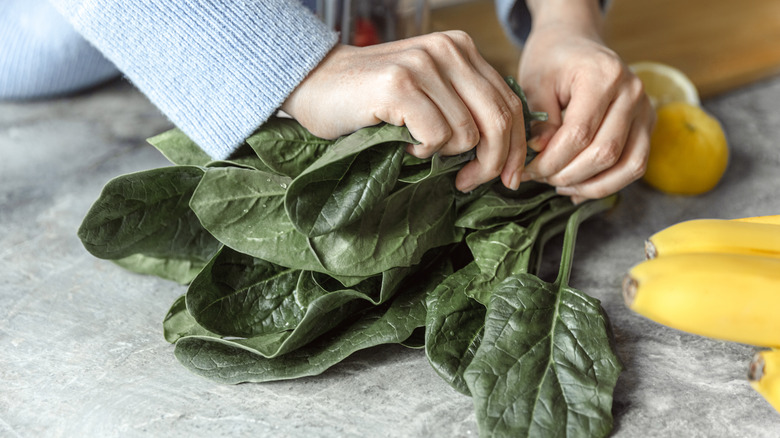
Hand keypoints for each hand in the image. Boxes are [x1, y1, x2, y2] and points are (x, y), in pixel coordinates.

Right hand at [281, 32, 526, 191]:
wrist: (315, 84)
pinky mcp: (401, 85)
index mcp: (462, 50)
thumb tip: (506, 154)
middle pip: (498, 121)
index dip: (517, 148)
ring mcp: (424, 65)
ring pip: (468, 134)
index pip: (510, 104)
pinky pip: (436, 137)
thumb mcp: (430, 95)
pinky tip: (401, 143)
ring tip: (417, 148)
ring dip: (445, 156)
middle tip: (469, 183)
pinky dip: (421, 151)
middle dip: (492, 164)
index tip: (510, 178)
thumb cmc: (372, 100)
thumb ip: (465, 108)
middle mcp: (448, 50)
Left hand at [519, 1, 653, 202]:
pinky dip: (608, 183)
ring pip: (628, 166)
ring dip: (591, 186)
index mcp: (603, 76)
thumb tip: (541, 155)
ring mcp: (645, 109)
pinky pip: (635, 164)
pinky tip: (578, 187)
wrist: (574, 43)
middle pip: (605, 153)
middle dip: (567, 175)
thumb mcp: (535, 83)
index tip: (526, 170)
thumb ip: (539, 121)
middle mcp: (632, 93)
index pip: (579, 134)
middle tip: (539, 179)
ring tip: (559, 186)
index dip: (551, 161)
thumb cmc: (551, 62)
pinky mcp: (647, 124)